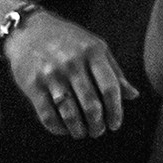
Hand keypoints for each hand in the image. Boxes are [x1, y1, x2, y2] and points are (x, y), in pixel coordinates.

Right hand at [5, 10, 135, 138]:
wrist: (29, 30)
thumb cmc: (68, 40)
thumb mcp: (95, 47)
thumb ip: (114, 71)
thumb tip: (133, 95)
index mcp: (92, 52)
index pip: (110, 87)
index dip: (115, 110)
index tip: (115, 124)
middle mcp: (72, 63)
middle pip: (91, 104)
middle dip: (97, 124)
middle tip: (99, 131)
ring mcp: (51, 74)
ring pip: (69, 112)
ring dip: (78, 129)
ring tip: (83, 133)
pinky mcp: (32, 85)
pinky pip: (47, 114)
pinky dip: (57, 127)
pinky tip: (64, 130)